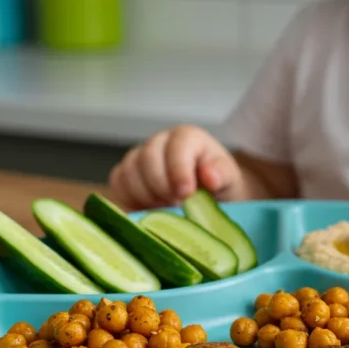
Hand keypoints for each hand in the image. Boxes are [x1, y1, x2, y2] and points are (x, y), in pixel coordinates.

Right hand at [108, 125, 245, 209]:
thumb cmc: (218, 186)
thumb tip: (210, 175)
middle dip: (161, 186)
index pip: (177, 145)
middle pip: (148, 157)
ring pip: (129, 170)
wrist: (208, 197)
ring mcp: (139, 158)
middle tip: (176, 205)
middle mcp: (160, 142)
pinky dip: (130, 199)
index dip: (179, 169)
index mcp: (187, 137)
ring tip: (166, 208)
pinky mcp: (126, 175)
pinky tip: (149, 209)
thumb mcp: (230, 179)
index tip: (186, 194)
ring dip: (146, 195)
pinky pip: (118, 183)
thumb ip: (223, 173)